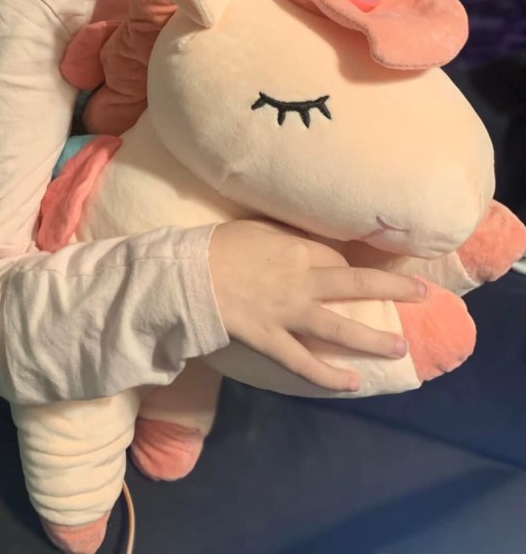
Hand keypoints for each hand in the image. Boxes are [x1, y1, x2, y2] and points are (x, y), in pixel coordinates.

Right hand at [208, 219, 426, 391]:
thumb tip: (309, 243)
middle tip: (424, 294)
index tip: (362, 277)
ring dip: (373, 338)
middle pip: (357, 282)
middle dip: (394, 287)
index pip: (338, 260)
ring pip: (339, 326)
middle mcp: (302, 280)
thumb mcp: (257, 229)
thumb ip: (286, 237)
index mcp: (297, 250)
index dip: (352, 269)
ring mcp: (288, 313)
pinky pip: (304, 362)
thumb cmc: (219, 246)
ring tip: (400, 347)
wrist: (189, 275)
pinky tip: (352, 383)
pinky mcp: (271, 339)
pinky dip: (328, 375)